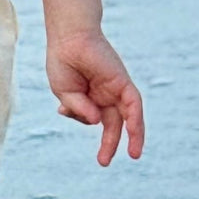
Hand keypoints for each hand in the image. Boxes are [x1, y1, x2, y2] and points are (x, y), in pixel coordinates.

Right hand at [46, 28, 144, 165]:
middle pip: (112, 123)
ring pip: (128, 118)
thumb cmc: (63, 60)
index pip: (91, 117)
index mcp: (89, 96)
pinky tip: (132, 134)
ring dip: (132, 137)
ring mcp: (115, 89)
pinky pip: (134, 105)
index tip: (63, 112)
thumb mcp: (64, 92)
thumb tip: (97, 123)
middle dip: (109, 143)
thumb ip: (79, 109)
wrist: (69, 36)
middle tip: (103, 161)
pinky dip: (135, 120)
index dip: (79, 118)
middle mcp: (105, 94)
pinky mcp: (123, 82)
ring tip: (132, 155)